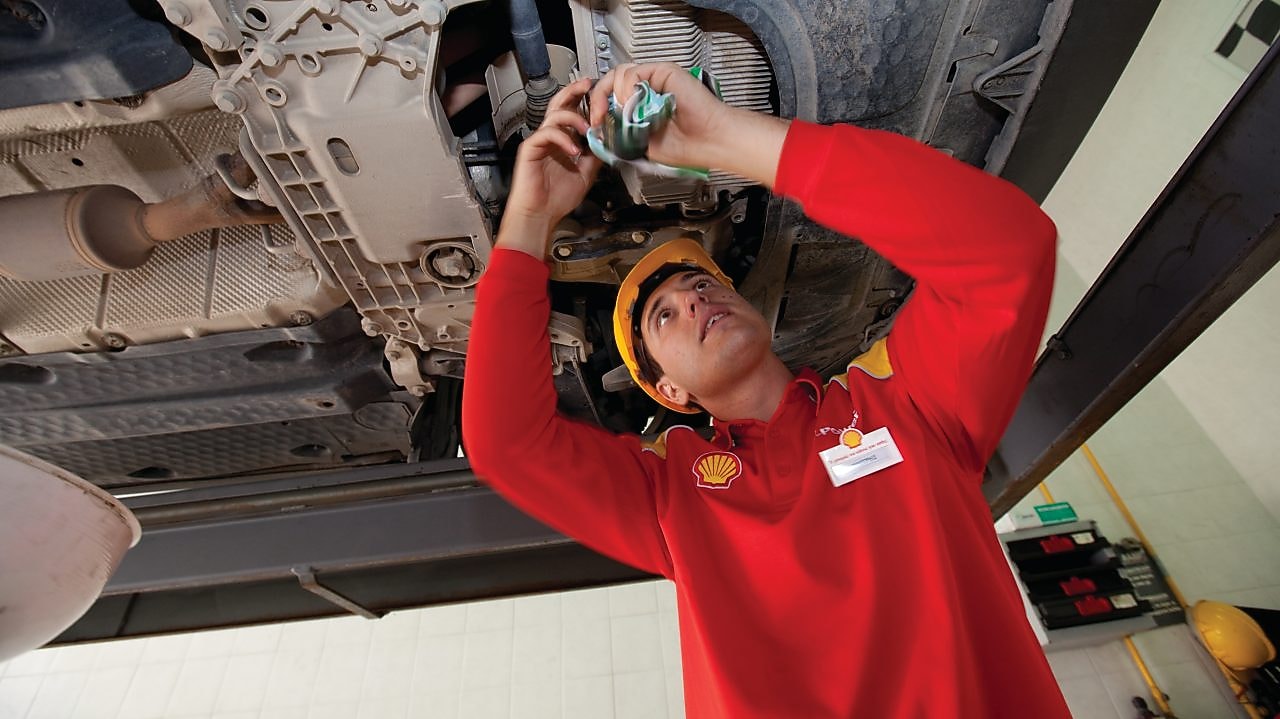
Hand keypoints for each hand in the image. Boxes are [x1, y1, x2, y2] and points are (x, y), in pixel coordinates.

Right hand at [500, 78, 601, 254]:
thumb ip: (595, 156)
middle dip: (574, 91)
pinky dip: (563, 138)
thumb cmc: (557, 198)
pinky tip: (574, 151)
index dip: (584, 101)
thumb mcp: (586, 174)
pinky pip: (546, 133)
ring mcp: (540, 142)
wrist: (540, 215)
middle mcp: (551, 138)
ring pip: (554, 115)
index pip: (573, 113)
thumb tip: (610, 142)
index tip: (599, 94)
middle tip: (588, 84)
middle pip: (560, 104)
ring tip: (587, 129)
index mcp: (563, 141)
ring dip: (574, 118)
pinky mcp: (530, 148)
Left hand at [588, 63, 788, 186]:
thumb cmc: (684, 147)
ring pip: (619, 74)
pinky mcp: (663, 71)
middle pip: (611, 81)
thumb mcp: (640, 143)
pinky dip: (628, 88)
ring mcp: (655, 79)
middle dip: (598, 99)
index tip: (596, 124)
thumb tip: (600, 127)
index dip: (600, 106)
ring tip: (622, 114)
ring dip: (614, 96)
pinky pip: (634, 72)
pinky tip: (635, 104)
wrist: (708, 142)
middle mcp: (647, 89)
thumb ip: (621, 131)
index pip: (611, 96)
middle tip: (598, 117)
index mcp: (641, 105)